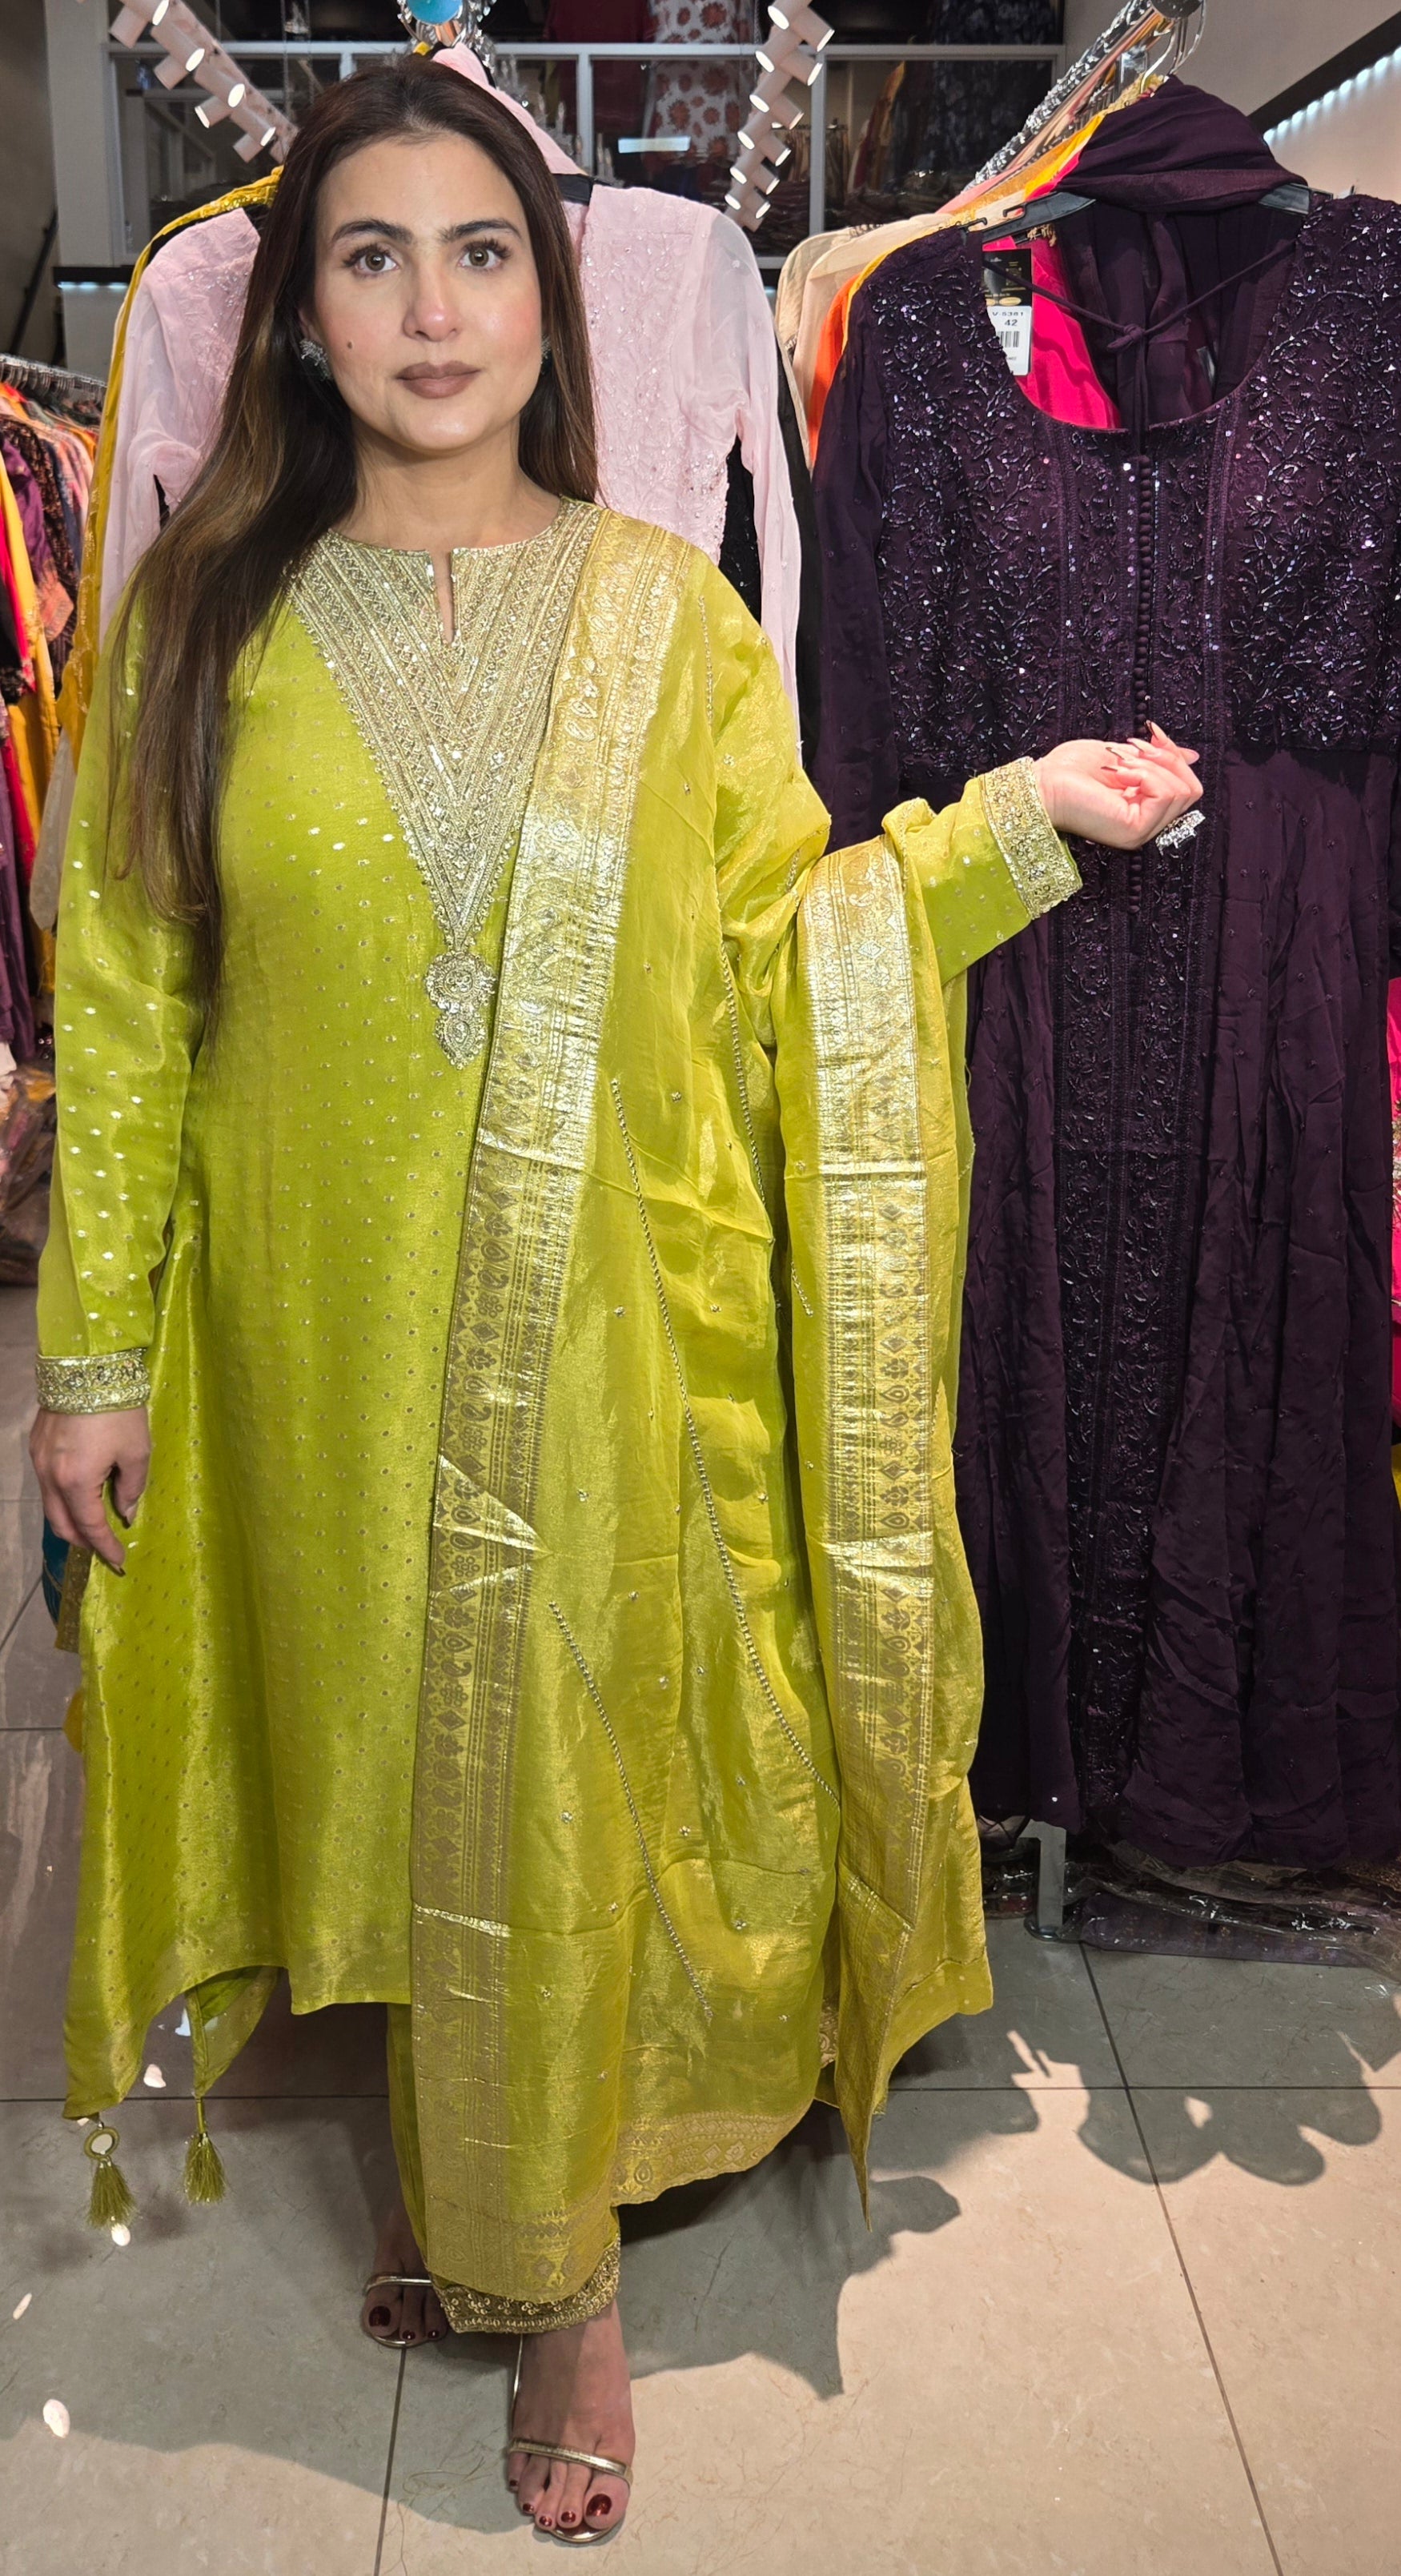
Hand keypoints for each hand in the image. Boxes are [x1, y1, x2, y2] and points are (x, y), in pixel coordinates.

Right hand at [30, 1407, 149, 1572]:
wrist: (87, 1366)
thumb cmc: (119, 1411)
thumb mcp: (136, 1452)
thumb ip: (131, 1488)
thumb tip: (125, 1512)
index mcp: (76, 1482)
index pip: (90, 1527)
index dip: (106, 1548)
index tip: (120, 1561)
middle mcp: (50, 1476)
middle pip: (61, 1524)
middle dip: (83, 1540)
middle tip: (105, 1546)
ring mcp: (38, 1460)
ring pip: (50, 1505)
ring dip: (71, 1519)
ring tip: (94, 1522)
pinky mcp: (36, 1445)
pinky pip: (46, 1484)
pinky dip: (62, 1497)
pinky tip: (81, 1493)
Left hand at [1035, 723, 1200, 848]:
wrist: (1043, 782)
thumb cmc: (1070, 771)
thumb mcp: (1125, 755)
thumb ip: (1158, 759)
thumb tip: (1193, 755)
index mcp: (1144, 809)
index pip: (1186, 786)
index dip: (1175, 755)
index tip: (1150, 734)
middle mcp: (1146, 825)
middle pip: (1191, 789)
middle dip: (1168, 758)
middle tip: (1133, 749)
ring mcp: (1141, 831)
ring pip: (1182, 791)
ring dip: (1153, 765)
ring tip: (1121, 763)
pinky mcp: (1134, 830)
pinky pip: (1165, 794)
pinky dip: (1146, 774)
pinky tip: (1120, 774)